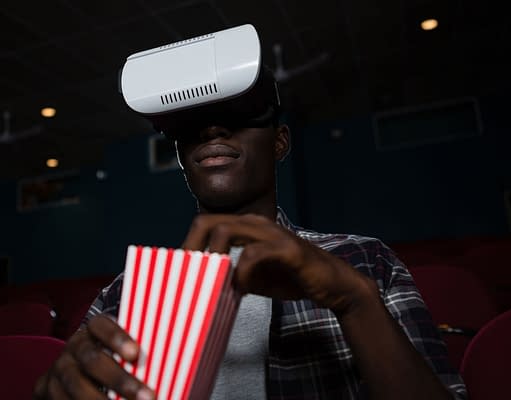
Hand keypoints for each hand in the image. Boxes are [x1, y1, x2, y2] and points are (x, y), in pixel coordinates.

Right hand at [33, 315, 155, 399]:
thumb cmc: (112, 358)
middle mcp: (73, 347)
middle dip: (119, 380)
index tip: (136, 353)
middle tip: (148, 396)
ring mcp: (57, 369)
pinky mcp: (45, 390)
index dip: (117, 337)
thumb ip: (137, 353)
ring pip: (75, 386)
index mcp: (92, 330)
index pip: (101, 326)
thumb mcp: (121, 349)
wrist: (74, 370)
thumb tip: (175, 357)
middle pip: (92, 360)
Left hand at [182, 213, 375, 314]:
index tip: (177, 269)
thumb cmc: (291, 277)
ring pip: (226, 230)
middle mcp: (255, 224)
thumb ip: (230, 276)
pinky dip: (241, 272)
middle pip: (207, 222)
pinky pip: (253, 254)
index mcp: (245, 227)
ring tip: (206, 279)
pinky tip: (241, 288)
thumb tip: (202, 287)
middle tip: (182, 274)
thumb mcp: (253, 277)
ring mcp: (271, 234)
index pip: (205, 224)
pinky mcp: (287, 249)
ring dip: (210, 255)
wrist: (333, 283)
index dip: (187, 244)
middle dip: (189, 247)